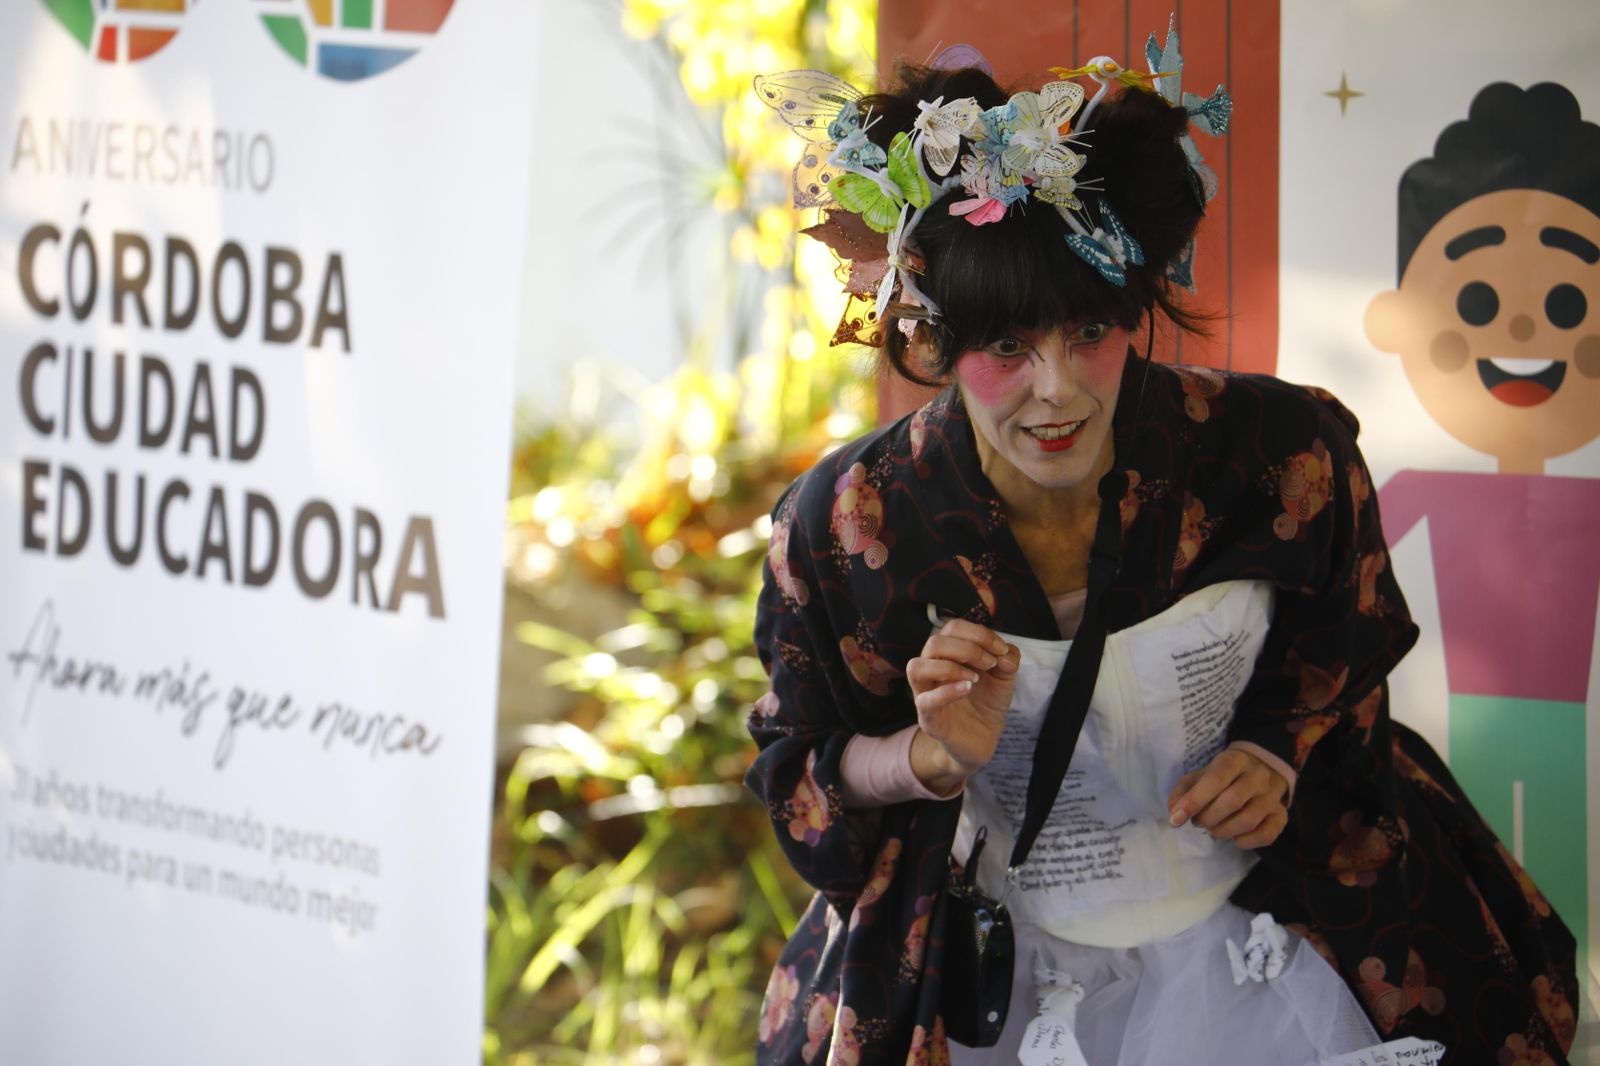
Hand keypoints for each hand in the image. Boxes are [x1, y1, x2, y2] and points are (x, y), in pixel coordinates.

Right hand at [905, 619, 1020, 789]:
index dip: (979, 634)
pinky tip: (968, 689)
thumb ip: (1007, 657)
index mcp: (947, 653)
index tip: (1001, 650)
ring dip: (950, 666)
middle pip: (934, 642)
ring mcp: (925, 693)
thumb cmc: (987, 702)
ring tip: (975, 678)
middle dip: (968, 648)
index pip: (953, 628)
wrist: (984, 739)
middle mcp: (931, 669)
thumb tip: (1004, 654)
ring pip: (916, 666)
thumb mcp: (1005, 675)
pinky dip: (946, 691)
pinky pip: (925, 701)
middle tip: (990, 664)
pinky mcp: (928, 718)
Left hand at [1167, 747, 1288, 848]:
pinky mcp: (1281, 816)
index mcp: (1235, 761)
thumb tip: (1174, 812)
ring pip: (1248, 820)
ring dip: (1223, 831)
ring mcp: (1273, 797)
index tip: (1176, 819)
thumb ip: (1184, 791)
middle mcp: (1258, 776)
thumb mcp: (1201, 776)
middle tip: (1198, 822)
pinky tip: (1234, 837)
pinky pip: (1265, 835)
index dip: (1194, 800)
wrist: (1261, 771)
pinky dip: (1245, 841)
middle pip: (1233, 801)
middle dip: (1208, 818)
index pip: (1216, 779)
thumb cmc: (1224, 776)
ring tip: (1213, 829)